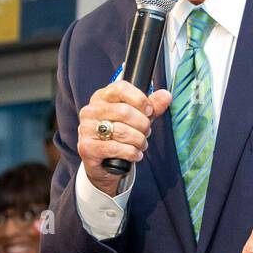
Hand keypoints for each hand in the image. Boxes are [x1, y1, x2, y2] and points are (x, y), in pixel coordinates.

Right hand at [78, 80, 172, 195]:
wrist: (104, 164)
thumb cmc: (119, 137)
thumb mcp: (137, 119)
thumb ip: (152, 106)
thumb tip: (166, 95)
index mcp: (101, 97)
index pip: (121, 88)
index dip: (140, 99)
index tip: (148, 111)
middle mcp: (91, 110)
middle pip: (124, 111)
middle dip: (142, 124)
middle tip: (146, 132)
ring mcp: (86, 129)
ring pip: (121, 131)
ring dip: (138, 140)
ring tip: (141, 144)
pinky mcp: (87, 148)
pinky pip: (116, 148)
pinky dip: (131, 153)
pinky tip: (135, 155)